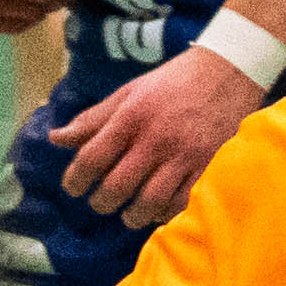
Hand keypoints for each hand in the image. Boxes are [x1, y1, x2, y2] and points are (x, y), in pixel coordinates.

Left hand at [50, 42, 267, 223]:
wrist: (229, 71)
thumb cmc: (174, 81)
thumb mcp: (129, 92)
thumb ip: (93, 118)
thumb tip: (56, 138)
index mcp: (131, 116)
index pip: (91, 158)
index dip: (75, 180)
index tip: (73, 188)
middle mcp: (155, 138)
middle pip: (117, 186)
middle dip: (101, 202)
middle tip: (100, 202)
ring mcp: (184, 155)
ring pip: (149, 202)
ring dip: (132, 215)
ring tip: (128, 213)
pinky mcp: (208, 166)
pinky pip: (181, 202)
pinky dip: (165, 213)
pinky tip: (158, 210)